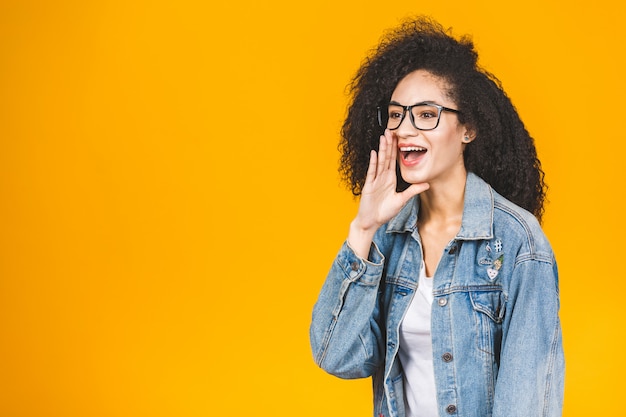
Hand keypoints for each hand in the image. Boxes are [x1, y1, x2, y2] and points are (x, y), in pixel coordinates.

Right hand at [348, 130, 428, 257]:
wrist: (371, 222)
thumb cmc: (384, 212)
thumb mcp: (402, 200)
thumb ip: (413, 191)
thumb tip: (427, 184)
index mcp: (390, 179)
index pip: (394, 161)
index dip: (396, 149)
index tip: (399, 137)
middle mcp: (382, 177)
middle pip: (387, 157)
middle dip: (389, 144)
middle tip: (390, 130)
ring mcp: (375, 180)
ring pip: (380, 161)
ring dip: (382, 149)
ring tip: (384, 137)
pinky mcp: (369, 186)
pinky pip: (372, 172)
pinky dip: (373, 162)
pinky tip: (375, 153)